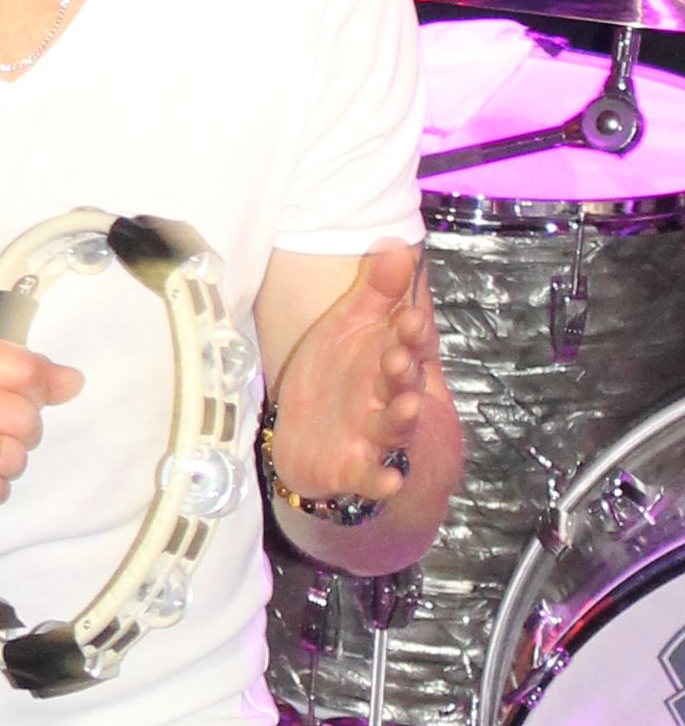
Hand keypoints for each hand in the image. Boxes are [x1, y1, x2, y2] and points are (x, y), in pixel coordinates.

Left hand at [262, 242, 437, 514]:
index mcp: (391, 359)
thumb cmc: (338, 378)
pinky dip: (379, 479)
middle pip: (402, 382)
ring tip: (405, 406)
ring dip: (400, 417)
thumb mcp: (352, 328)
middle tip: (399, 356)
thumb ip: (377, 291)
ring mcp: (374, 434)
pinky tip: (386, 480)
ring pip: (394, 426)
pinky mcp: (354, 469)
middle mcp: (388, 396)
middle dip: (403, 370)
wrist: (316, 442)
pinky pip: (371, 476)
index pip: (408, 343)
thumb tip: (397, 245)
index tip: (408, 317)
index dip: (410, 332)